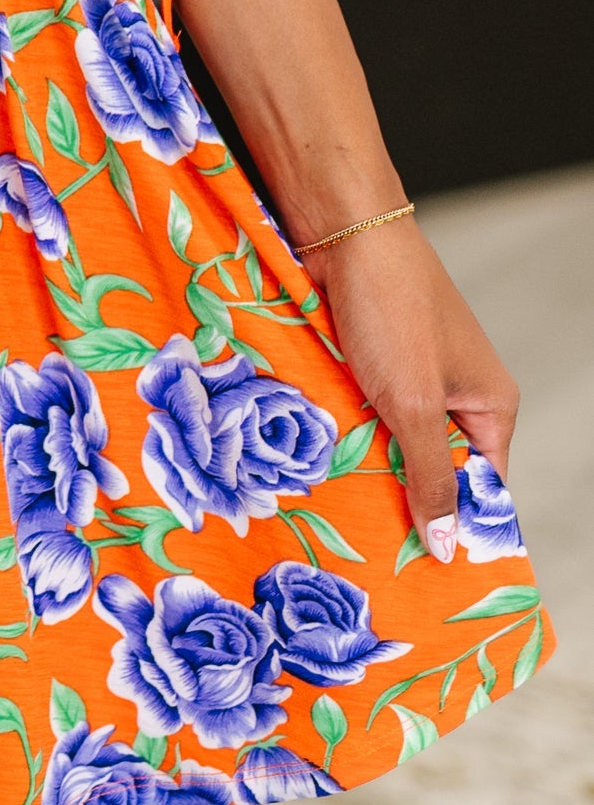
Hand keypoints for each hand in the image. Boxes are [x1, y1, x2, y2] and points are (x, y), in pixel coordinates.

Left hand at [293, 217, 519, 557]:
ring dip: (368, 463)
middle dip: (404, 499)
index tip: (426, 575)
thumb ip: (430, 477)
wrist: (343, 229)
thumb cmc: (390, 310)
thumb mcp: (413, 405)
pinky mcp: (370, 359)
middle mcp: (457, 392)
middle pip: (435, 467)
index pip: (484, 487)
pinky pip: (362, 411)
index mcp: (490, 406)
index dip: (458, 526)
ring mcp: (412, 373)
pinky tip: (315, 460)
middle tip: (372, 553)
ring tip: (338, 512)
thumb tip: (450, 549)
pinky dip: (343, 430)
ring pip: (392, 440)